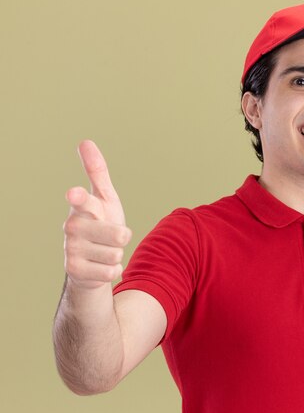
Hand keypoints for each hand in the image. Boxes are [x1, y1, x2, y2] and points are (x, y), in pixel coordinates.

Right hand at [63, 140, 131, 289]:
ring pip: (117, 254)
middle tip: (111, 237)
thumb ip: (97, 173)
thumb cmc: (101, 223)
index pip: (82, 201)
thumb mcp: (105, 199)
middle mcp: (72, 227)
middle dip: (122, 238)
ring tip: (104, 251)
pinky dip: (113, 270)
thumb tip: (85, 142)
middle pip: (119, 235)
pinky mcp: (75, 271)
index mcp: (82, 208)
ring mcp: (71, 249)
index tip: (74, 193)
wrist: (90, 261)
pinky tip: (100, 266)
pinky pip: (112, 271)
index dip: (80, 198)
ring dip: (116, 255)